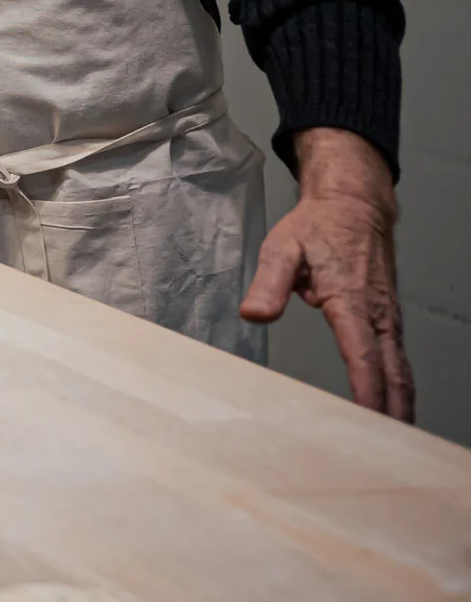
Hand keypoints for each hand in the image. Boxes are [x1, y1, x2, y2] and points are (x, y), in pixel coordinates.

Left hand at [242, 127, 409, 419]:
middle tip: (390, 451)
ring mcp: (388, 317)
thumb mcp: (281, 247)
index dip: (367, 389)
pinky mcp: (388, 318)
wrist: (354, 205)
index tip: (370, 420)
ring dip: (400, 404)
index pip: (362, 354)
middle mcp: (377, 313)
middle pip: (393, 372)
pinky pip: (397, 359)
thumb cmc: (317, 227)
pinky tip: (394, 407)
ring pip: (400, 369)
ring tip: (396, 441)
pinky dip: (399, 386)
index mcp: (350, 299)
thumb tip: (255, 315)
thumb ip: (269, 283)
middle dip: (393, 412)